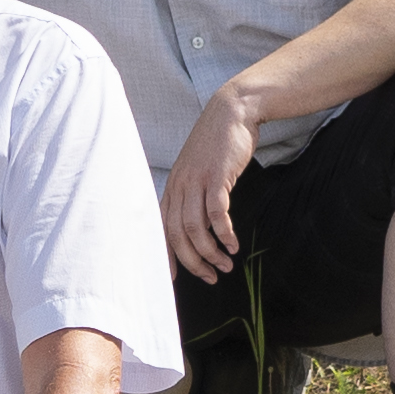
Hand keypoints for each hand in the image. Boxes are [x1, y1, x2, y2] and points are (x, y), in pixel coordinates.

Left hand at [159, 82, 261, 280]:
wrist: (231, 113)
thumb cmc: (217, 147)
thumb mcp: (200, 173)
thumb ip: (196, 198)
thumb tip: (201, 228)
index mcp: (172, 189)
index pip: (161, 229)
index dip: (166, 256)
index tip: (174, 280)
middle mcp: (179, 187)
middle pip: (177, 234)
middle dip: (192, 261)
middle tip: (210, 277)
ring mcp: (196, 181)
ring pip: (195, 227)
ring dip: (210, 251)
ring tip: (226, 266)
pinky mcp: (216, 176)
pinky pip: (216, 212)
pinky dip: (224, 232)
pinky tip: (233, 244)